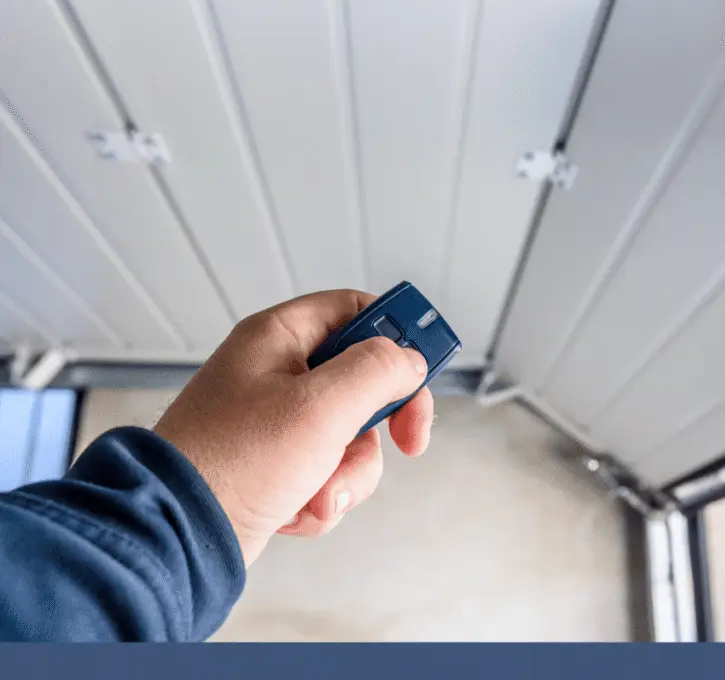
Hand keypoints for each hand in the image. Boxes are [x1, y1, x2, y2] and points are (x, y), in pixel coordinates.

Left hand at [153, 290, 433, 565]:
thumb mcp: (320, 406)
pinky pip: (328, 472)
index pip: (355, 310)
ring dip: (348, 473)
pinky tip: (295, 510)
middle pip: (364, 380)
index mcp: (279, 338)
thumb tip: (410, 360)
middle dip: (380, 424)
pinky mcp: (276, 466)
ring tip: (317, 492)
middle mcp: (277, 373)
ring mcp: (277, 423)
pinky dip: (322, 497)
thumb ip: (377, 371)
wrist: (175, 537)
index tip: (424, 369)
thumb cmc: (232, 463)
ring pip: (352, 435)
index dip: (397, 334)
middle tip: (407, 440)